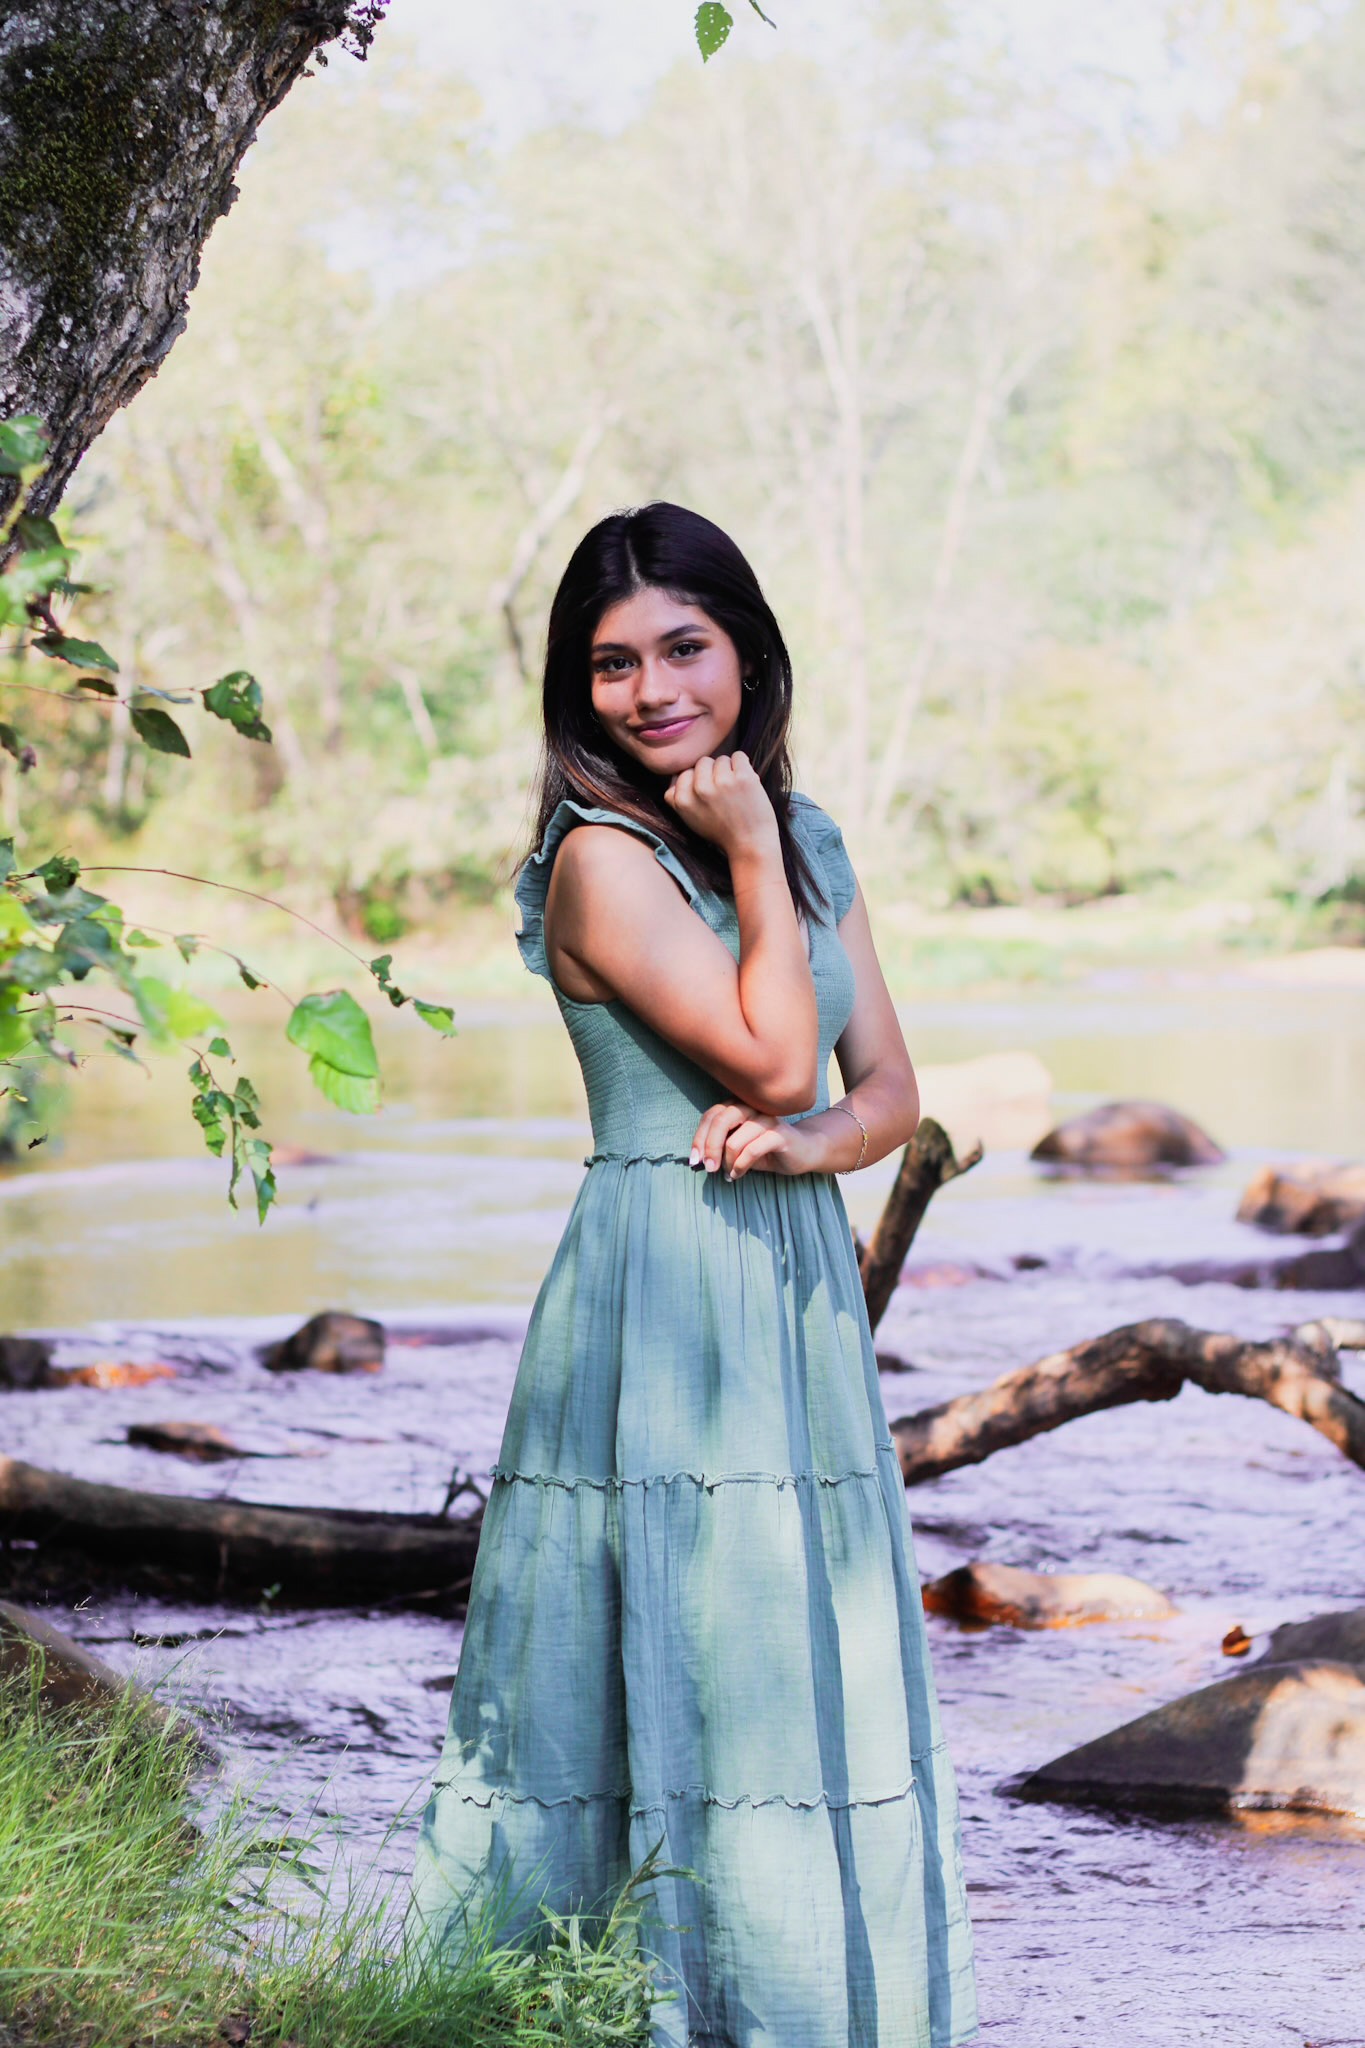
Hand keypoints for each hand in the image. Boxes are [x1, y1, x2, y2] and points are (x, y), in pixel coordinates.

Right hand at [664, 751, 777, 860]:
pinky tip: (745, 783)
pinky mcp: (743, 777)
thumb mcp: (690, 820)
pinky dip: (743, 766)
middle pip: (702, 762)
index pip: (683, 774)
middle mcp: (700, 789)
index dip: (696, 782)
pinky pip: (738, 756)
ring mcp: (722, 782)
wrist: (750, 846)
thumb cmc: (722, 833)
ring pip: (721, 759)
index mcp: (683, 800)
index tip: (708, 796)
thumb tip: (676, 776)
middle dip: (713, 773)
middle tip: (723, 793)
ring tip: (735, 791)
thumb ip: (678, 799)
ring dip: (729, 770)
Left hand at [689, 1100, 819, 1181]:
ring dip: (727, 1161)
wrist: (803, 1152)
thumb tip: (697, 1158)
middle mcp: (752, 1107)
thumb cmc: (766, 1149)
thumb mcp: (738, 1147)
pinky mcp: (780, 1134)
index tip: (694, 1159)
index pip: (712, 1116)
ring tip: (729, 1173)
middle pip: (720, 1121)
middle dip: (710, 1147)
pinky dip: (741, 1166)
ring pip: (735, 1140)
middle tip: (708, 1168)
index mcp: (739, 1106)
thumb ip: (720, 1146)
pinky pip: (752, 1150)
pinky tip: (738, 1174)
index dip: (699, 1137)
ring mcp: (767, 1119)